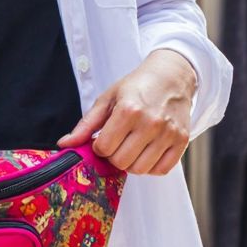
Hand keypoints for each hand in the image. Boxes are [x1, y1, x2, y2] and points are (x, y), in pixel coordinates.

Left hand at [58, 49, 195, 174]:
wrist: (172, 76)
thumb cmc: (137, 87)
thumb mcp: (108, 99)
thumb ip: (86, 124)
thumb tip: (64, 144)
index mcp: (128, 110)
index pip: (104, 148)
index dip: (99, 147)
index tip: (105, 138)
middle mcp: (150, 123)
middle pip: (121, 162)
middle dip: (114, 156)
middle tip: (118, 143)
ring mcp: (168, 133)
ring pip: (140, 169)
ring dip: (131, 163)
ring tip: (132, 147)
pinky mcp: (182, 141)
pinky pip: (161, 170)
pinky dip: (151, 167)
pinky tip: (147, 153)